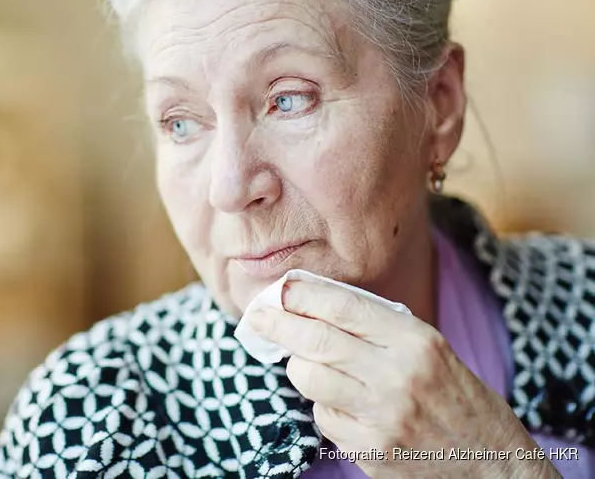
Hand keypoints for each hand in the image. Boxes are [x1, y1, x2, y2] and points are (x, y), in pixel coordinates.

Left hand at [245, 280, 560, 477]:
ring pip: (310, 379)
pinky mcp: (370, 451)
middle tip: (257, 316)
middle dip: (278, 324)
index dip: (303, 294)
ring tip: (303, 362)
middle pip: (317, 340)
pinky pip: (323, 416)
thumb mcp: (431, 349)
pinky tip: (342, 403)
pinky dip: (323, 404)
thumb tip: (316, 304)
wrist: (492, 467)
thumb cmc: (458, 399)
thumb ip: (379, 327)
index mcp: (416, 341)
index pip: (343, 307)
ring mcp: (382, 416)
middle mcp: (399, 376)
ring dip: (298, 366)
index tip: (279, 289)